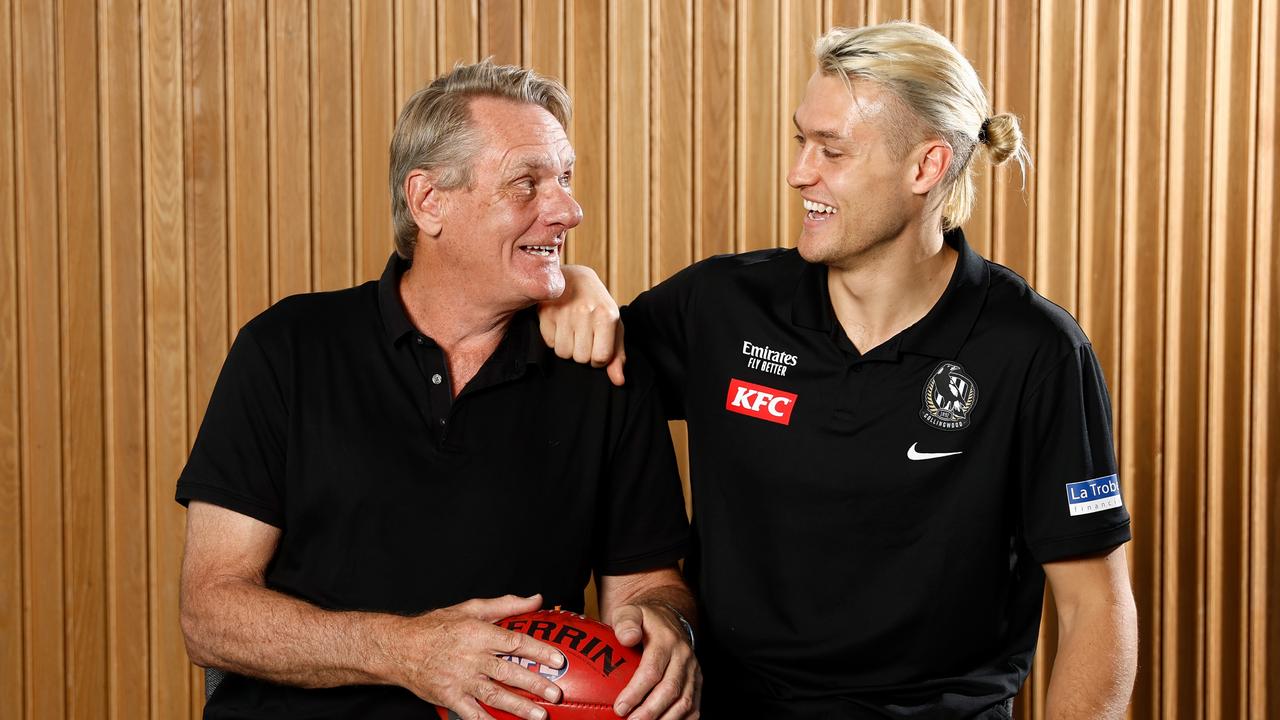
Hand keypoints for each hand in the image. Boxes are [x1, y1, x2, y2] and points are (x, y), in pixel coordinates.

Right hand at [392, 594, 565, 719]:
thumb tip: (536, 600)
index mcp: (478, 634)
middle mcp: (471, 658)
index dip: (538, 651)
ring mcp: (459, 680)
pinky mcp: (449, 697)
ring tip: (540, 715)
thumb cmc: (436, 626)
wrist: (399, 648)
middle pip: (508, 672)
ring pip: (494, 695)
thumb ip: (506, 605)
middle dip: (534, 684)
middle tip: (555, 693)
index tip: (557, 660)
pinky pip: (471, 713)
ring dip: (518, 707)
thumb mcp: (470, 608)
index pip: (515, 642)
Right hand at [539, 264, 626, 385]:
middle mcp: (586, 312)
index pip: (600, 358)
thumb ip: (617, 355)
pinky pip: (549, 343)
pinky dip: (554, 339)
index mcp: (607, 316)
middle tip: (583, 336)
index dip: (598, 358)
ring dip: (567, 347)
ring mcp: (564, 312)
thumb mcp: (613, 327)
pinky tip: (560, 326)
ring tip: (572, 331)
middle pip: (580, 358)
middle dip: (582, 352)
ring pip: (563, 353)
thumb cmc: (597, 306)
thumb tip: (619, 382)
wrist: (574, 277)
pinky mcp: (546, 312)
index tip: (597, 347)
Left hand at [608, 601, 699, 719]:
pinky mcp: (697, 683)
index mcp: (666, 640)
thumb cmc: (643, 621)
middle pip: (670, 690)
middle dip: (650, 711)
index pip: (652, 670)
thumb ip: (625, 622)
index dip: (636, 692)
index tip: (620, 707)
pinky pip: (694, 709)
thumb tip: (626, 638)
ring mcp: (693, 671)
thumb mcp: (629, 612)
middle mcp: (684, 657)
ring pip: (685, 703)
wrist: (668, 619)